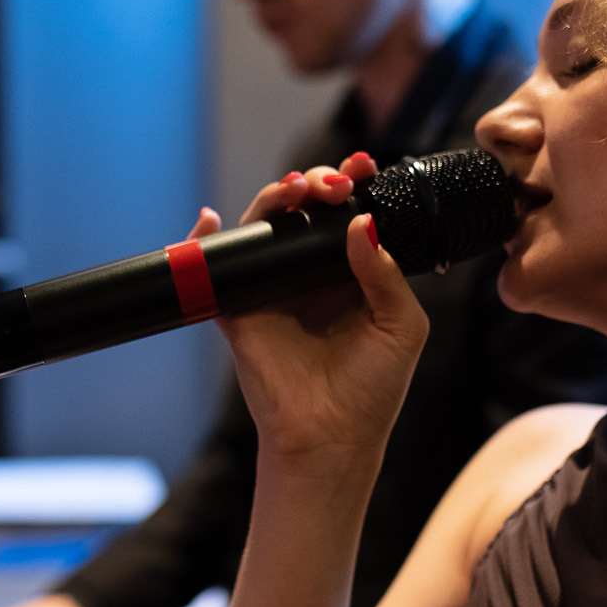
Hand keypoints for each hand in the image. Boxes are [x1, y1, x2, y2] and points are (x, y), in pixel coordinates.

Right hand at [198, 153, 427, 463]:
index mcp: (350, 273)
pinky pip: (215, 266)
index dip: (353, 185)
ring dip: (275, 196)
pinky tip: (212, 220)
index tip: (364, 168)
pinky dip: (205, 239)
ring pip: (264, 224)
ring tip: (296, 190)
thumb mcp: (401, 325)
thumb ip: (385, 273)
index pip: (347, 215)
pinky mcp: (237, 307)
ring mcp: (271, 287)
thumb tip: (360, 224)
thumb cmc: (373, 389)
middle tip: (335, 185)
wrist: (332, 438)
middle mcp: (309, 273)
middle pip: (304, 208)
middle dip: (318, 182)